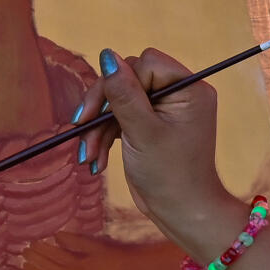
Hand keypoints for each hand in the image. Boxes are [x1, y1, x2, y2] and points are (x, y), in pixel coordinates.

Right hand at [88, 48, 246, 255]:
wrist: (181, 214)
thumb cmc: (170, 176)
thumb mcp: (142, 132)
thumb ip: (124, 94)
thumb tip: (107, 55)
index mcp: (188, 89)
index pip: (145, 64)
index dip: (120, 82)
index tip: (98, 110)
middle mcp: (178, 94)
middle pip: (128, 80)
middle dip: (103, 107)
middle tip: (81, 127)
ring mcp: (163, 110)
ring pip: (119, 101)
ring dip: (99, 128)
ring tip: (88, 156)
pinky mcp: (149, 126)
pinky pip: (120, 118)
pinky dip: (105, 137)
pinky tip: (96, 160)